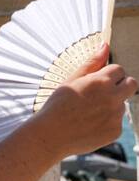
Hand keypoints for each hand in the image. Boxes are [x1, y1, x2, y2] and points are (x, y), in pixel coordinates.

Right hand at [34, 43, 136, 157]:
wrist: (51, 134)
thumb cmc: (57, 104)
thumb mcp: (71, 79)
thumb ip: (91, 63)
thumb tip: (105, 46)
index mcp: (101, 81)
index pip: (119, 69)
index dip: (109, 72)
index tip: (98, 78)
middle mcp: (113, 98)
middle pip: (132, 84)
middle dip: (121, 84)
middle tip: (103, 90)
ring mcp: (116, 116)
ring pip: (122, 104)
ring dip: (111, 104)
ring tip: (88, 110)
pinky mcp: (115, 131)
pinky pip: (116, 121)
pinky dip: (106, 120)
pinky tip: (89, 122)